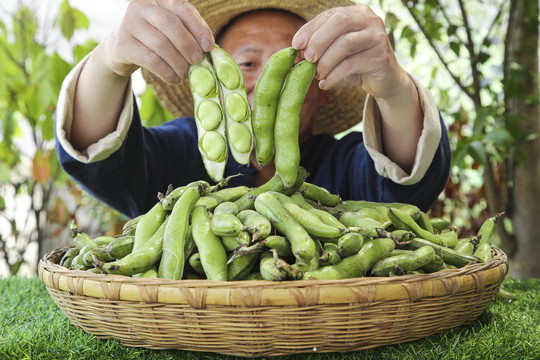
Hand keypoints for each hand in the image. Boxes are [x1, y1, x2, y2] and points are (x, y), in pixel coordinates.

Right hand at [101, 0, 214, 83]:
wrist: (121, 49)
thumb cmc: (153, 39)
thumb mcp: (170, 31)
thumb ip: (188, 34)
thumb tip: (209, 49)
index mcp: (158, 0)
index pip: (182, 8)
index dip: (198, 28)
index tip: (209, 47)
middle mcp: (141, 6)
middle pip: (169, 24)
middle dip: (187, 45)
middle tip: (197, 61)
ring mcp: (129, 23)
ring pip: (161, 44)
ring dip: (178, 63)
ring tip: (185, 73)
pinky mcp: (122, 44)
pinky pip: (151, 60)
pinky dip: (167, 72)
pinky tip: (174, 79)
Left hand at [291, 4, 407, 100]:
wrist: (385, 80)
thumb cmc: (356, 63)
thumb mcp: (336, 51)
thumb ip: (321, 47)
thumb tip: (298, 50)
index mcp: (356, 13)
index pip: (330, 15)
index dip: (310, 29)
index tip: (296, 45)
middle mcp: (370, 20)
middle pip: (340, 23)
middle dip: (319, 41)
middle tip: (307, 59)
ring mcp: (378, 37)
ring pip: (345, 44)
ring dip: (326, 61)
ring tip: (317, 75)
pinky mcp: (381, 56)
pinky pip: (352, 64)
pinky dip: (334, 76)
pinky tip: (325, 84)